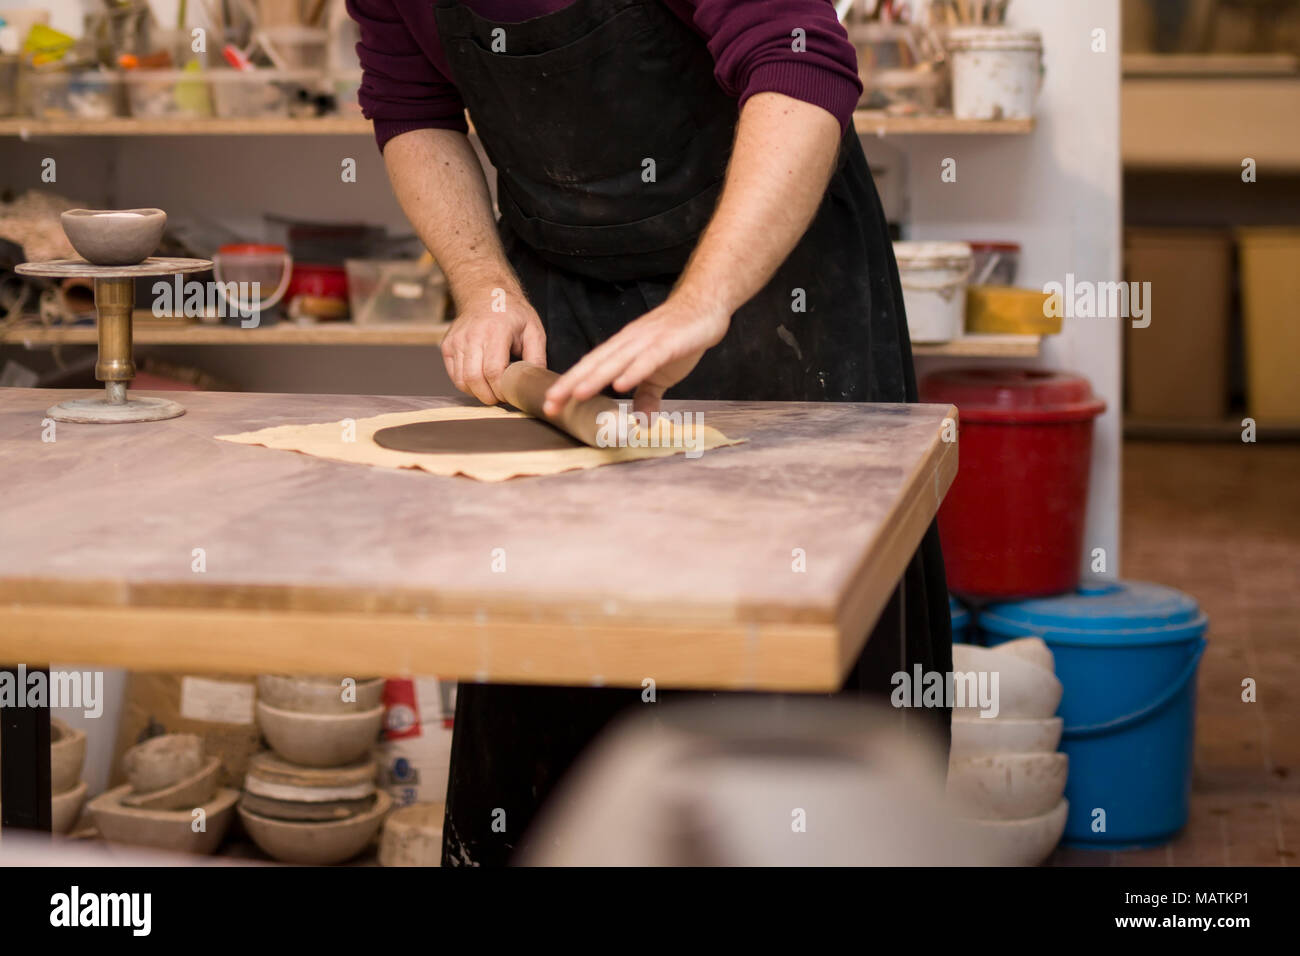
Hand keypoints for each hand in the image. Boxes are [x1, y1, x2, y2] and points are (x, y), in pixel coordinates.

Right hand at [441, 286, 546, 403]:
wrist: (485, 293)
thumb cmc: (512, 313)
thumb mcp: (533, 330)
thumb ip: (537, 357)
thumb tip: (535, 382)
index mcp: (496, 331)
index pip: (493, 370)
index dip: (501, 389)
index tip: (510, 394)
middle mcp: (472, 335)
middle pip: (474, 378)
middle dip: (488, 396)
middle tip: (501, 398)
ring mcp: (457, 341)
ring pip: (462, 380)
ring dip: (478, 393)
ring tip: (491, 390)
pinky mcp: (447, 346)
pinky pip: (454, 376)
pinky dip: (467, 385)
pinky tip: (480, 380)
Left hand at [543, 292, 729, 415]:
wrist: (704, 308)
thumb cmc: (678, 338)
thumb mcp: (659, 374)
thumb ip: (647, 396)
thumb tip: (641, 422)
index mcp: (621, 349)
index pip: (590, 368)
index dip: (569, 385)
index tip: (550, 404)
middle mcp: (628, 343)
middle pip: (594, 364)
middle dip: (571, 384)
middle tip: (551, 403)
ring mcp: (646, 341)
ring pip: (615, 361)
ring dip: (596, 378)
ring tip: (577, 394)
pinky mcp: (667, 343)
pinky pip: (647, 359)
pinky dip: (634, 371)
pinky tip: (621, 385)